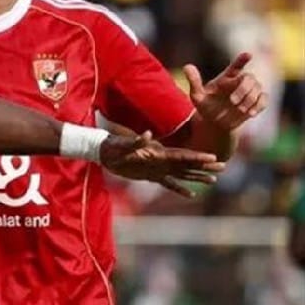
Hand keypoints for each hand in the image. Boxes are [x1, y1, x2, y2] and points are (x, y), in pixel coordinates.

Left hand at [100, 131, 224, 197]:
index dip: (197, 157)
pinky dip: (179, 189)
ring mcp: (158, 169)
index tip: (213, 157)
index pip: (182, 155)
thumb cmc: (114, 147)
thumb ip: (136, 141)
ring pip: (182, 173)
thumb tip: (146, 134)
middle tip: (223, 166)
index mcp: (158, 153)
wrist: (105, 152)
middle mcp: (162, 160)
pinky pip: (168, 184)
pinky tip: (191, 194)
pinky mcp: (151, 176)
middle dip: (204, 165)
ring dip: (197, 176)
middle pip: (187, 164)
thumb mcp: (124, 145)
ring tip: (214, 180)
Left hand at [184, 53, 266, 131]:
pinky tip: (249, 113)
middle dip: (243, 89)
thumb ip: (194, 81)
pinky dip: (258, 105)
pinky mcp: (256, 101)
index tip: (248, 54)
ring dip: (250, 99)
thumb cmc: (205, 106)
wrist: (215, 123)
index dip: (242, 60)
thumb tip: (186, 66)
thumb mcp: (197, 96)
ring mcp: (250, 91)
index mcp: (226, 78)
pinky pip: (264, 99)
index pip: (236, 66)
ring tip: (240, 109)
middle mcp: (239, 82)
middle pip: (249, 78)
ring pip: (258, 88)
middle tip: (233, 101)